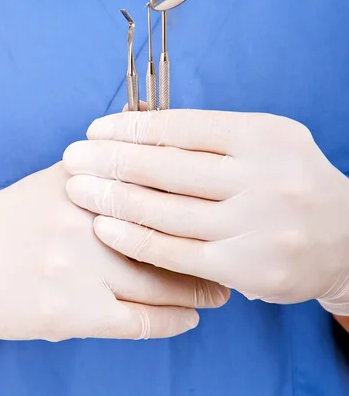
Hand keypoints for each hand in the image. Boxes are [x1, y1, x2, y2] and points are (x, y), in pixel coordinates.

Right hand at [0, 163, 228, 341]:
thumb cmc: (14, 219)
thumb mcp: (56, 180)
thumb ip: (103, 169)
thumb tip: (158, 154)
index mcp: (87, 181)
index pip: (157, 187)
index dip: (198, 201)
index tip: (224, 209)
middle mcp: (88, 219)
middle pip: (166, 234)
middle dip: (207, 246)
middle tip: (235, 252)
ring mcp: (81, 268)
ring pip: (159, 281)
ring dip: (198, 288)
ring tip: (220, 292)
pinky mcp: (71, 312)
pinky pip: (138, 321)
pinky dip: (171, 321)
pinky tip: (188, 319)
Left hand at [63, 110, 348, 314]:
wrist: (344, 237)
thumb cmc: (289, 181)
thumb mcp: (264, 141)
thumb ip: (211, 136)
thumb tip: (140, 129)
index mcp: (262, 137)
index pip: (181, 128)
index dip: (132, 128)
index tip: (96, 130)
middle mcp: (262, 179)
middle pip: (168, 168)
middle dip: (111, 161)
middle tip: (73, 158)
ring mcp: (256, 226)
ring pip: (166, 211)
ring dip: (113, 199)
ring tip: (79, 189)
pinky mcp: (246, 268)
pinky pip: (176, 252)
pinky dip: (135, 239)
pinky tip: (105, 226)